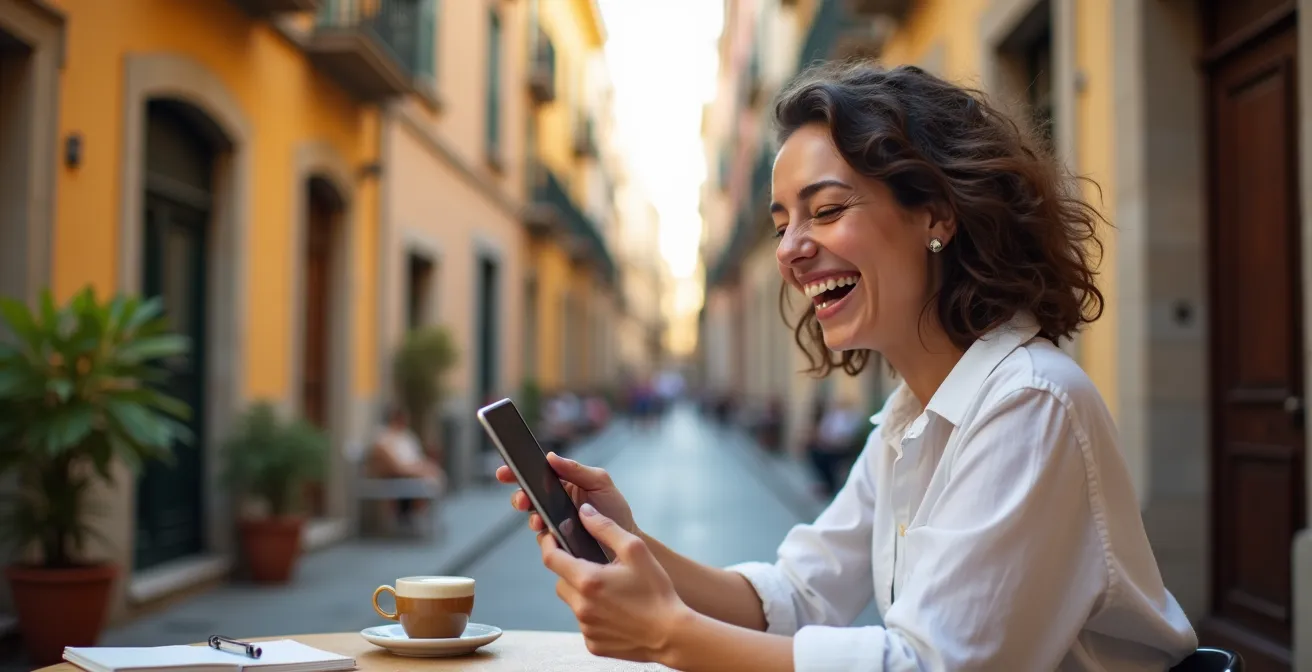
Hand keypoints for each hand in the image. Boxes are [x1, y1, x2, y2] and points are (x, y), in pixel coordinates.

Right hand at [495, 453, 637, 535]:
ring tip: (538, 519)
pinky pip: (544, 539)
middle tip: (523, 500)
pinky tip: (550, 533)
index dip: (517, 472)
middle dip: (520, 497)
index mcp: (564, 483)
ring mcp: (555, 523)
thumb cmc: (615, 510)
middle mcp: (555, 503)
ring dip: (532, 517)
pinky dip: (544, 535)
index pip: (537, 475)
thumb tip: (550, 457)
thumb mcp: (600, 483)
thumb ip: (576, 470)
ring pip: (533, 518)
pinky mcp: (558, 543)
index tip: (504, 472)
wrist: (625, 542)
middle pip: (528, 497)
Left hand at [539, 503, 690, 662]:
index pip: (551, 558)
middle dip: (571, 571)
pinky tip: (616, 612)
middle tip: (596, 568)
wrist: (672, 633)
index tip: (552, 538)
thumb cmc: (656, 592)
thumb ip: (606, 527)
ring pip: (573, 603)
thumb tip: (584, 511)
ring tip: (612, 592)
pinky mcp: (592, 644)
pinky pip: (585, 623)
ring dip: (583, 594)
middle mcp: (581, 606)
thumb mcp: (635, 550)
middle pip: (560, 581)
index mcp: (588, 580)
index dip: (548, 544)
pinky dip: (594, 615)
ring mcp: (586, 627)